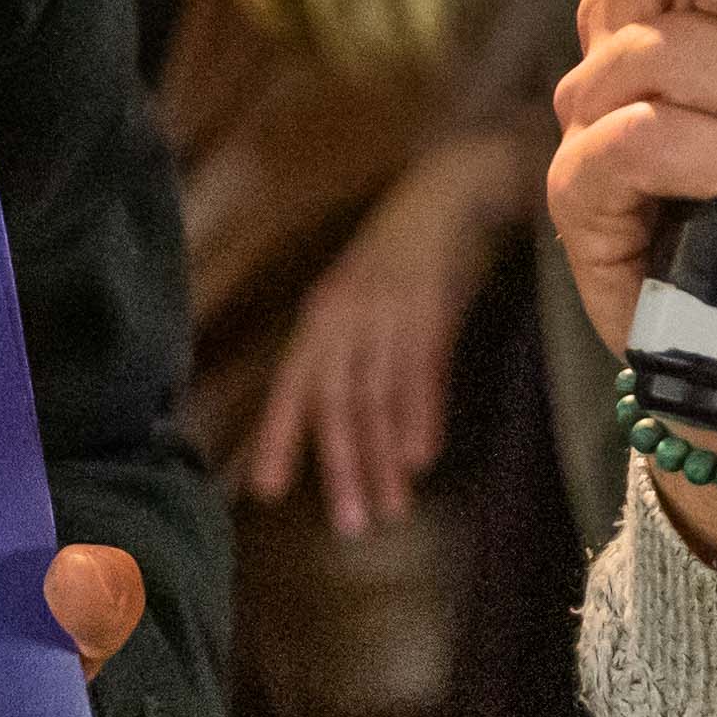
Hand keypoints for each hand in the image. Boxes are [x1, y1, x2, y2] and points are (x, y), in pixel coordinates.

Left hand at [238, 133, 537, 534]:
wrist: (450, 192)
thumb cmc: (402, 254)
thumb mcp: (361, 298)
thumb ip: (346, 352)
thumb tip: (337, 417)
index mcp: (323, 316)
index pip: (294, 385)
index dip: (280, 436)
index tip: (267, 490)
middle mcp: (348, 316)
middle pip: (338, 402)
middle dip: (342, 466)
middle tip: (349, 525)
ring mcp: (390, 311)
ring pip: (380, 397)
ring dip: (384, 458)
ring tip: (391, 508)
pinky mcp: (433, 306)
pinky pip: (423, 371)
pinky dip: (420, 415)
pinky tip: (420, 457)